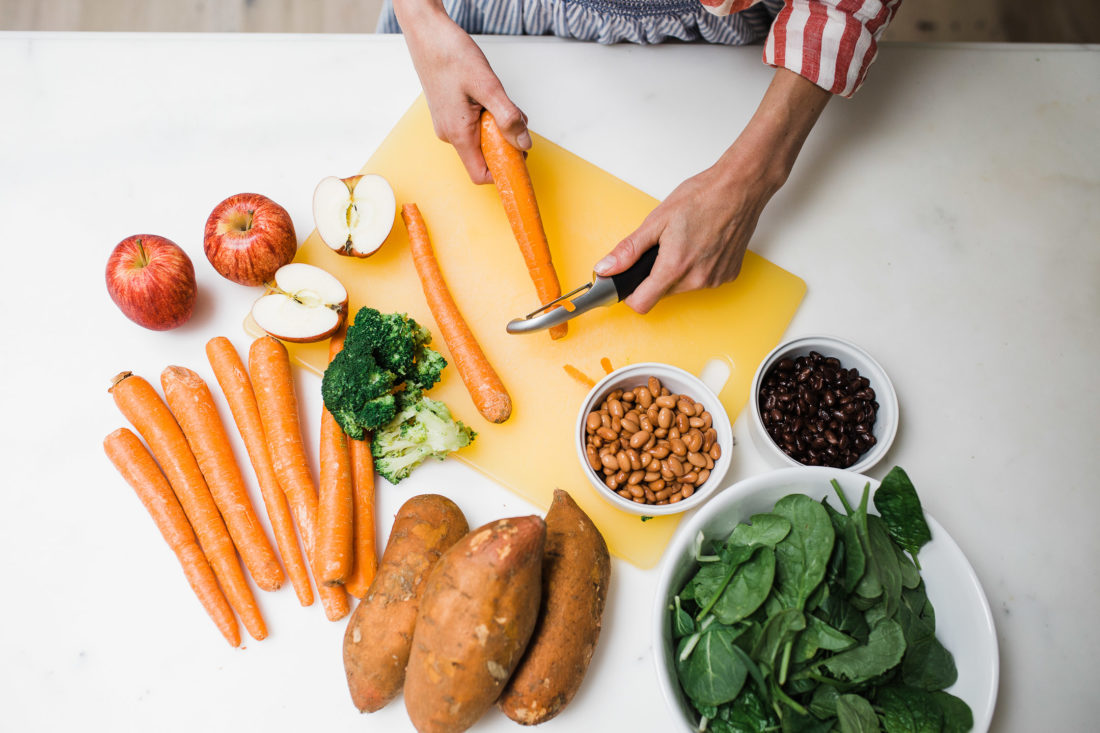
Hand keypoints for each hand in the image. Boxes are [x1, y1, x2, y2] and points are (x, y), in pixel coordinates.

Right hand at [395, 1, 529, 182]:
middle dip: (505, 142)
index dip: (503, 172)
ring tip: (498, 100)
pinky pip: (473, 126)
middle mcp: (449, 134)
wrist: (427, 33)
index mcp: (457, 133)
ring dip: (497, 126)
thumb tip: (524, 142)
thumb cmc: (450, 54)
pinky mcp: (449, 114)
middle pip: (484, 157)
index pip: (481, 175)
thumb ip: (508, 117)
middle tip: (514, 118)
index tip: (520, 159)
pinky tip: (488, 96)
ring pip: (481, 139)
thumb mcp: (488, 86)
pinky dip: (487, 116)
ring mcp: (447, 124)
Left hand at [594, 159, 775, 313]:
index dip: (631, 295)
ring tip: (685, 241)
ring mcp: (715, 280)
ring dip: (677, 271)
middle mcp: (696, 280)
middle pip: (662, 294)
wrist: (740, 188)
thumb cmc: (702, 198)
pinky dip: (697, 268)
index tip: (629, 283)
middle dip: (655, 276)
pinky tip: (702, 245)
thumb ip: (629, 250)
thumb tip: (606, 268)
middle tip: (662, 248)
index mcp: (674, 267)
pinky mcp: (728, 275)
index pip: (642, 304)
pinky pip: (703, 281)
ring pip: (682, 288)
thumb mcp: (657, 221)